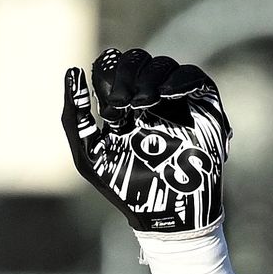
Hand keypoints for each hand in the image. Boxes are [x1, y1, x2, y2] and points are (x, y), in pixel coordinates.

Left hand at [64, 47, 231, 232]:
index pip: (112, 68)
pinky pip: (192, 77)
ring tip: (143, 104)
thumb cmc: (126, 189)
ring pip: (163, 65)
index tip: (109, 101)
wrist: (165, 213)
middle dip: (127, 74)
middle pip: (137, 60)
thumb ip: (75, 118)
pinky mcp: (201, 106)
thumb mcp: (89, 156)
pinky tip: (166, 95)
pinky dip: (178, 80)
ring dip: (149, 78)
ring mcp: (175, 101)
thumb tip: (71, 72)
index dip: (107, 72)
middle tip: (123, 102)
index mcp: (121, 107)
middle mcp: (148, 100)